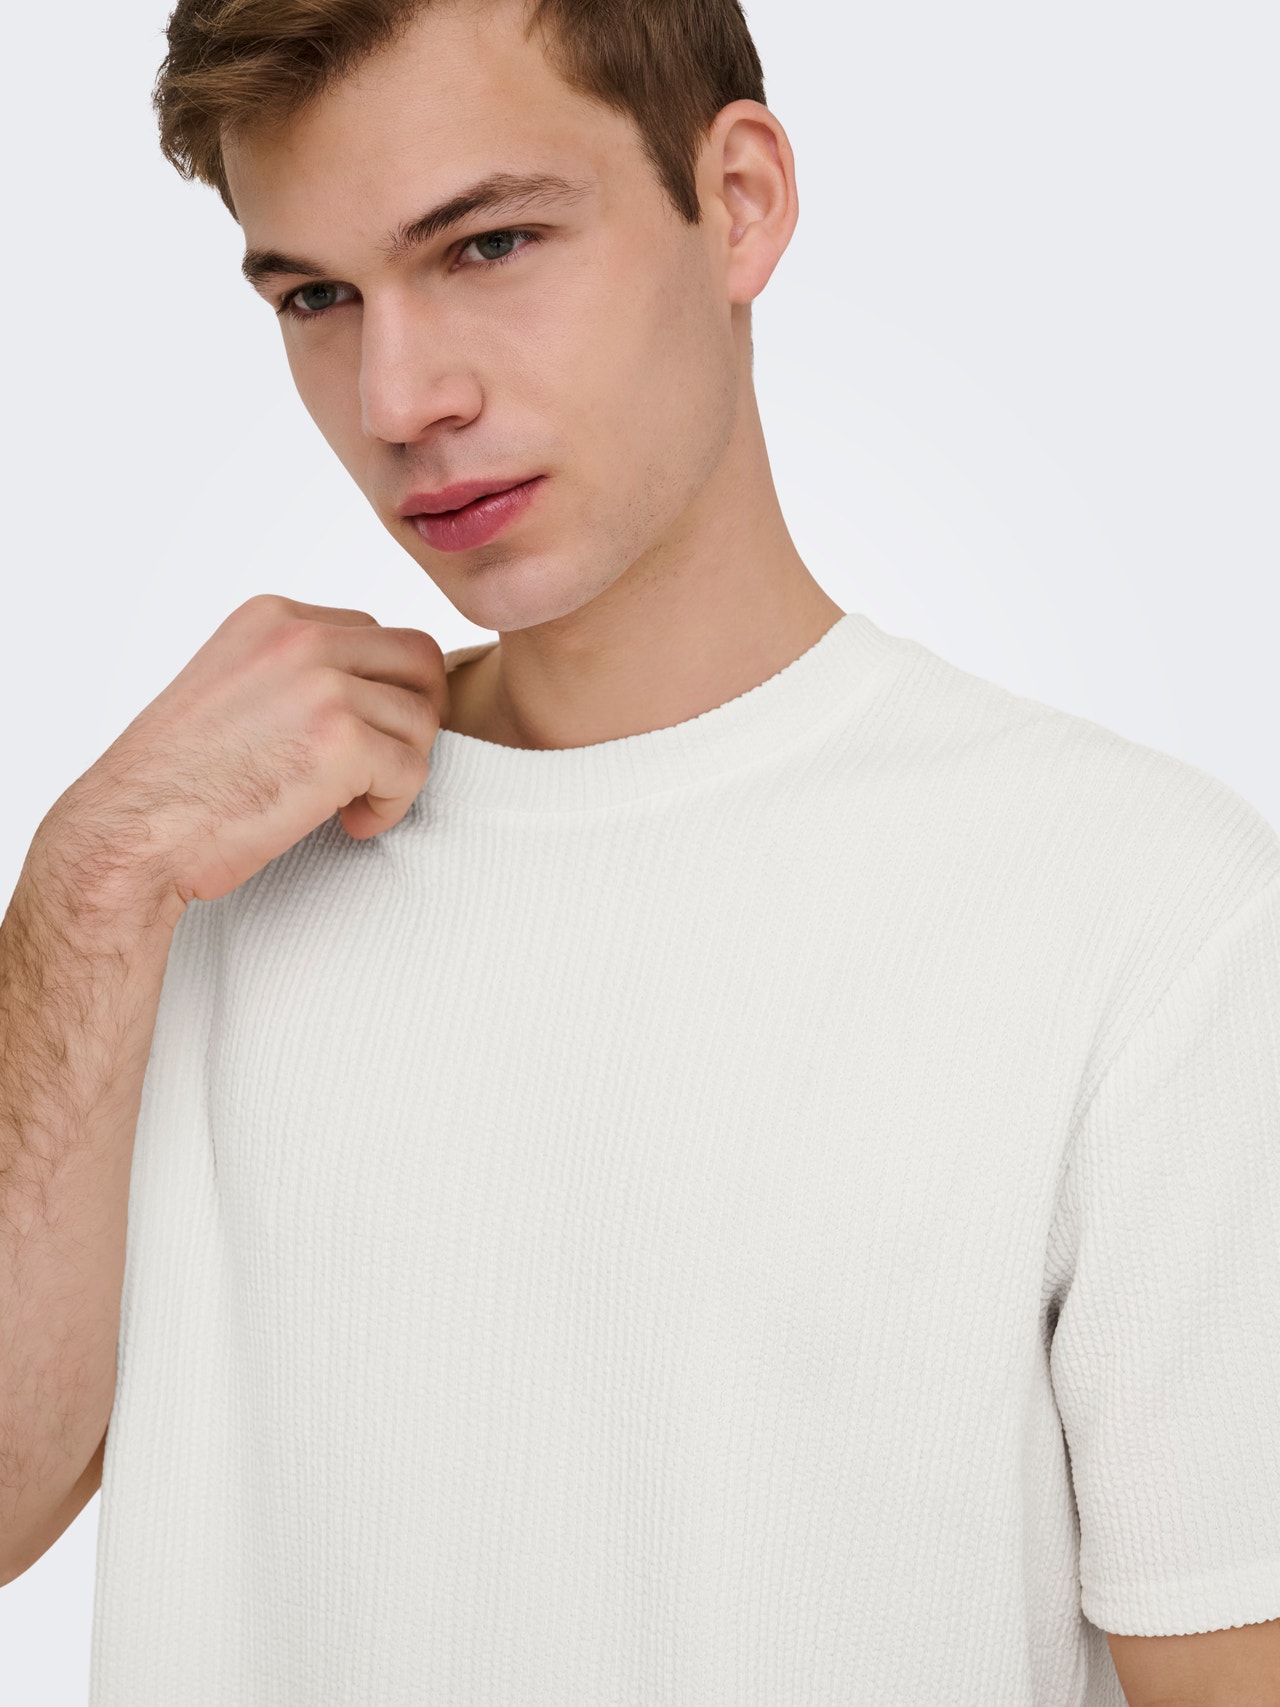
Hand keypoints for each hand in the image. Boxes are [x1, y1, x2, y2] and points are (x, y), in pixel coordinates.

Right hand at [46, 593, 449, 924]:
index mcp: (273, 618)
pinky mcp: (341, 742)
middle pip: (418, 661)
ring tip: (352, 802)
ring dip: (400, 769)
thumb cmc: (178, 781)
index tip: (351, 740)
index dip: (381, 693)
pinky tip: (350, 823)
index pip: (376, 633)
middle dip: (414, 718)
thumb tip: (375, 689)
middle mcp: (301, 638)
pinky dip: (391, 806)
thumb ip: (297, 673)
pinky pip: (412, 769)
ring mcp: (323, 686)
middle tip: (383, 766)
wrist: (130, 832)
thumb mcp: (235, 688)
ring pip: (422, 718)